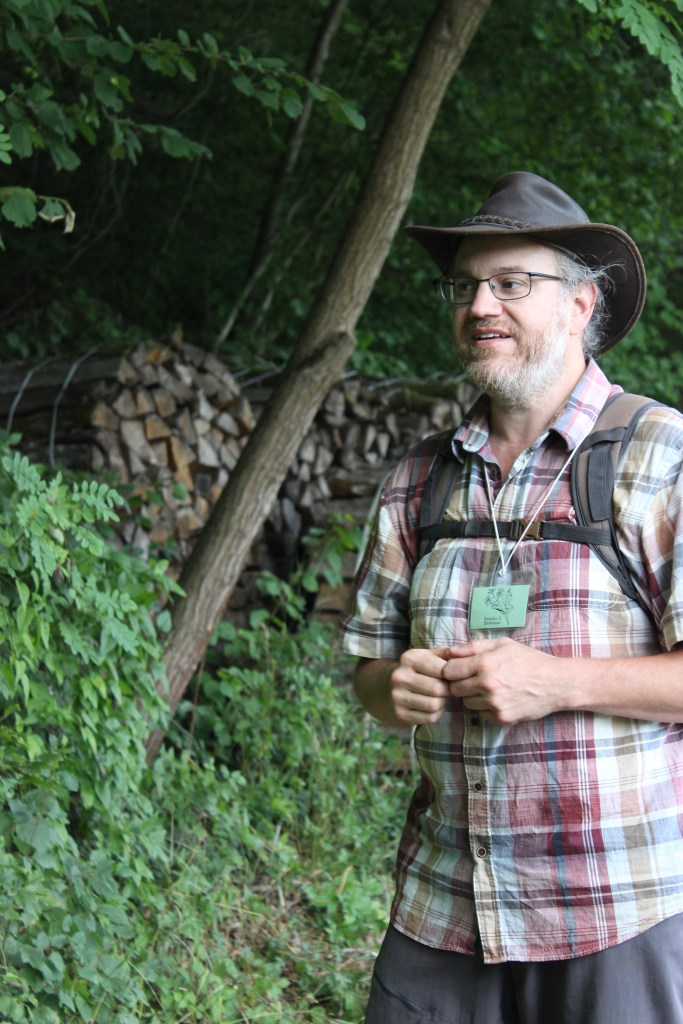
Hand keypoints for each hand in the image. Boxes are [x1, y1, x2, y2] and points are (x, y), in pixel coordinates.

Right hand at [389, 646, 452, 725]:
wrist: (387, 689)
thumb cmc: (417, 671)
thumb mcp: (428, 656)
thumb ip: (446, 653)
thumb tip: (464, 653)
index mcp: (409, 658)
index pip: (442, 670)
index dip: (451, 675)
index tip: (449, 676)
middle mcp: (400, 676)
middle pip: (438, 689)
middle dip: (446, 691)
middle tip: (444, 689)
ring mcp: (398, 696)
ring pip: (434, 705)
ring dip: (441, 703)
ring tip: (437, 697)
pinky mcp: (400, 714)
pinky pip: (429, 718)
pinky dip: (435, 714)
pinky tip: (430, 707)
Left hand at [442, 638, 562, 723]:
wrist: (555, 683)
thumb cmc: (528, 659)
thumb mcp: (502, 644)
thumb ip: (473, 647)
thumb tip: (450, 652)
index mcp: (483, 664)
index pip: (448, 671)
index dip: (451, 669)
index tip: (459, 669)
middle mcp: (486, 685)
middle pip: (454, 689)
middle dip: (460, 683)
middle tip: (474, 678)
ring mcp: (493, 703)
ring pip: (466, 703)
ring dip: (473, 696)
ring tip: (489, 687)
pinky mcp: (501, 718)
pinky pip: (480, 714)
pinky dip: (485, 708)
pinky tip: (499, 698)